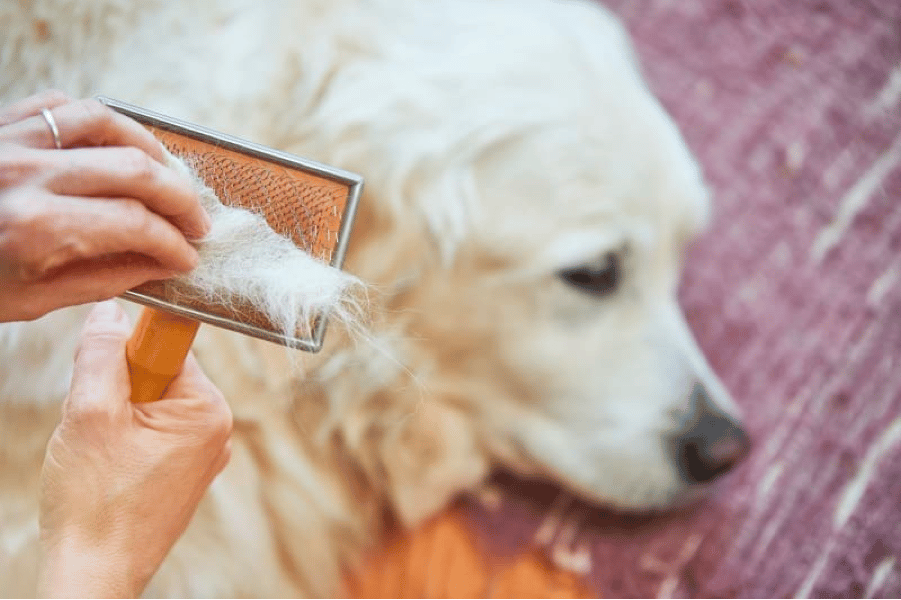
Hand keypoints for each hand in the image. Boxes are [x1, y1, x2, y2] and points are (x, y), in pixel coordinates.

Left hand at [0, 90, 210, 320]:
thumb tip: (159, 266)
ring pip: (107, 123)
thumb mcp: (32, 299)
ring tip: (169, 178)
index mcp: (36, 228)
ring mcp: (14, 141)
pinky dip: (102, 121)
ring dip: (152, 150)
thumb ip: (103, 278)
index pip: (135, 226)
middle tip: (197, 223)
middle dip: (180, 200)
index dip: (174, 244)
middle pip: (135, 171)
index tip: (188, 259)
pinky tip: (119, 145)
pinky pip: (64, 106)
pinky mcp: (3, 124)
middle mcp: (28, 175)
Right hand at [38, 301, 231, 597]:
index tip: (105, 374)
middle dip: (118, 391)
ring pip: (149, 407)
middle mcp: (216, 430)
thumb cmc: (95, 502)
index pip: (169, 348)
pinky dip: (123, 443)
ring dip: (116, 419)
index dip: (128, 355)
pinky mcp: (184, 475)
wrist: (94, 573)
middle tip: (97, 428)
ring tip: (101, 456)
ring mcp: (202, 455)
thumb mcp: (90, 413)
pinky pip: (151, 436)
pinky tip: (109, 471)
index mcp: (208, 410)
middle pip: (157, 376)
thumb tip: (109, 312)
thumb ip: (101, 355)